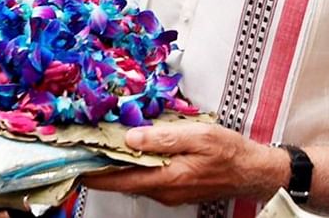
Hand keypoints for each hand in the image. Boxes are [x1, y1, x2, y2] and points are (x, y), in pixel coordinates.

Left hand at [82, 123, 288, 205]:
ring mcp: (169, 191)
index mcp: (166, 178)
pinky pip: (145, 177)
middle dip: (99, 166)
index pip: (118, 180)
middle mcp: (163, 190)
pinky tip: (127, 149)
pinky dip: (132, 165)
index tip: (73, 161)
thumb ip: (163, 138)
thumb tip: (131, 137)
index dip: (92, 172)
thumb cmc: (230, 153)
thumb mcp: (198, 136)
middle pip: (121, 181)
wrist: (254, 171)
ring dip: (115, 164)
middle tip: (79, 148)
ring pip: (132, 179)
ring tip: (97, 145)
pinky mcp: (174, 187)